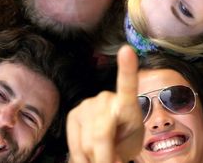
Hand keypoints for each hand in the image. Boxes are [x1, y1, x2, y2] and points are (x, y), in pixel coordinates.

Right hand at [67, 46, 143, 162]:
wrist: (113, 145)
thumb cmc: (124, 143)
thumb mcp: (129, 147)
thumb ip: (116, 150)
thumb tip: (103, 161)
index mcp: (127, 104)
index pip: (127, 85)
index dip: (126, 68)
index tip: (127, 50)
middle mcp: (106, 99)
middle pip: (101, 135)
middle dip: (105, 158)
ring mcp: (87, 105)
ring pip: (86, 144)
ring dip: (93, 159)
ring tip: (102, 158)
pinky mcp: (73, 115)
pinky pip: (74, 141)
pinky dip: (81, 157)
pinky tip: (89, 154)